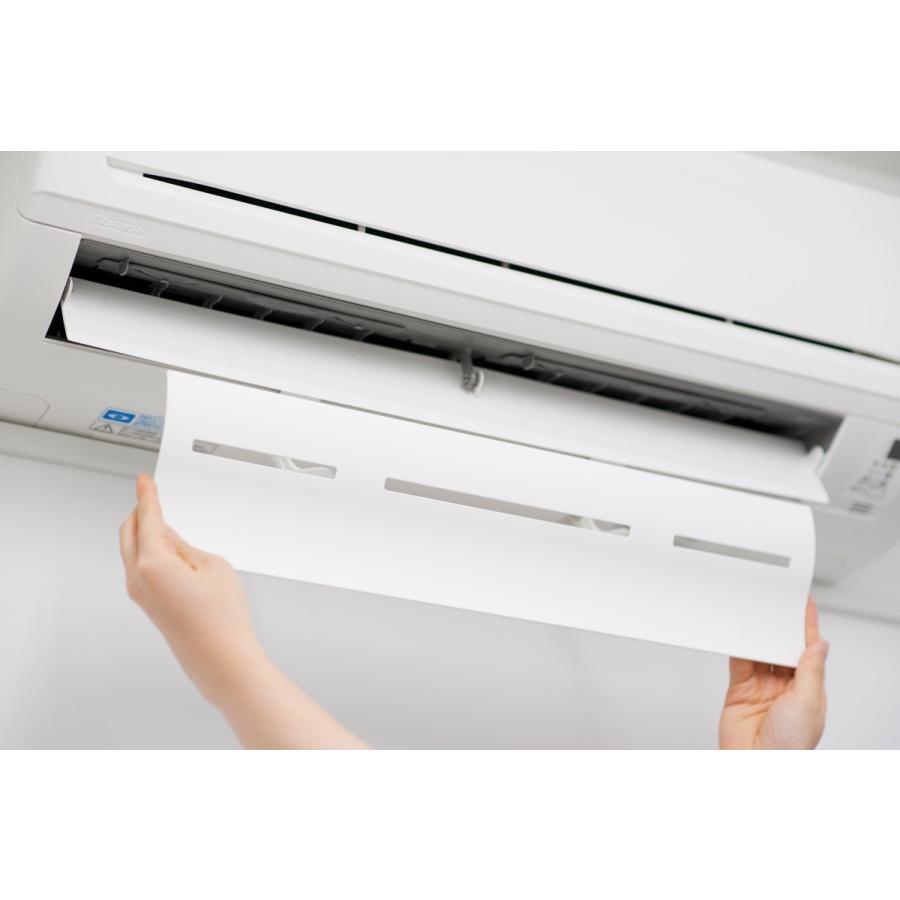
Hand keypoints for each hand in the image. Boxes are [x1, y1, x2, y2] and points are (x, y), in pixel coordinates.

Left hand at [119, 473, 260, 702]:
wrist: (220, 657)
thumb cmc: (222, 618)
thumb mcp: (212, 565)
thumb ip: (185, 546)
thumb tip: (169, 538)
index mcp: (153, 562)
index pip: (146, 518)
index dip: (147, 495)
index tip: (144, 482)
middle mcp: (138, 578)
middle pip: (128, 532)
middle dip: (139, 511)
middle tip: (152, 496)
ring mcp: (139, 593)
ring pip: (131, 550)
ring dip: (142, 531)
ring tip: (165, 521)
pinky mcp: (147, 604)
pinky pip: (138, 567)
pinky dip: (146, 550)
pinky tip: (165, 548)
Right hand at [719, 598, 827, 749]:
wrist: (755, 765)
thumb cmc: (789, 747)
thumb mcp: (807, 704)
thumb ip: (810, 671)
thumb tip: (820, 644)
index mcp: (808, 690)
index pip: (809, 651)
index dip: (807, 627)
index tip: (804, 605)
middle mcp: (785, 687)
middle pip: (781, 648)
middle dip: (779, 627)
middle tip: (774, 605)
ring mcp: (761, 687)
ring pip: (759, 652)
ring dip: (757, 635)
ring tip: (755, 616)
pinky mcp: (739, 689)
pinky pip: (738, 662)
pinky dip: (737, 647)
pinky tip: (738, 635)